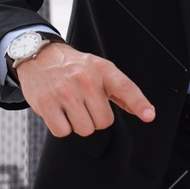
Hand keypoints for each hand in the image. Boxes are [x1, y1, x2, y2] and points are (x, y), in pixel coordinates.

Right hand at [14, 42, 155, 137]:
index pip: (125, 88)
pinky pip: (63, 131)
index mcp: (103, 70)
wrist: (40, 57)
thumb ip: (121, 91)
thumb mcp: (100, 70)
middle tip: (85, 104)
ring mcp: (65, 91)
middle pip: (104, 122)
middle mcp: (86, 80)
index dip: (139, 103)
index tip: (149, 115)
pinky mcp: (46, 103)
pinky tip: (58, 111)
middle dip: (95, 118)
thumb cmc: (74, 67)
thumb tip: (144, 111)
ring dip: (78, 124)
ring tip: (71, 107)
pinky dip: (61, 126)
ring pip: (84, 129)